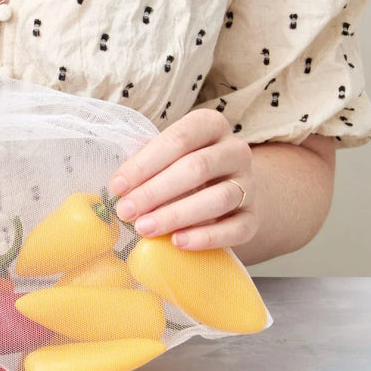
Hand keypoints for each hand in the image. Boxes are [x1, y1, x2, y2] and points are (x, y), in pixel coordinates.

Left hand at [109, 110, 256, 251]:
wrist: (227, 198)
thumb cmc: (183, 174)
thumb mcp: (165, 158)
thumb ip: (145, 161)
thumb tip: (119, 182)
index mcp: (211, 127)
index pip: (179, 138)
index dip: (145, 163)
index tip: (117, 186)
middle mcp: (235, 152)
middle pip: (197, 167)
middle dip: (155, 191)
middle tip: (125, 212)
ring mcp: (248, 186)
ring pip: (219, 198)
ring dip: (176, 215)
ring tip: (144, 229)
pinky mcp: (253, 219)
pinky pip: (236, 229)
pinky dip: (206, 238)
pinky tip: (177, 243)